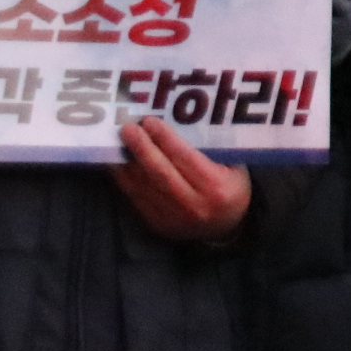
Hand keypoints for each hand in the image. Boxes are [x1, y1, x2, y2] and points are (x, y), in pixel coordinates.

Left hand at [111, 115, 252, 241]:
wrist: (226, 228)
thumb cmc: (232, 189)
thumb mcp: (234, 167)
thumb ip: (211, 150)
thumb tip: (180, 124)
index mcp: (215, 187)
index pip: (185, 158)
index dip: (165, 138)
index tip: (149, 121)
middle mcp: (193, 204)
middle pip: (160, 172)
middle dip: (141, 148)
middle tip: (127, 129)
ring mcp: (173, 217)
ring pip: (143, 186)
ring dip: (127, 163)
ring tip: (116, 142)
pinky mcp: (157, 224)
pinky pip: (136, 198)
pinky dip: (125, 180)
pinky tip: (117, 164)